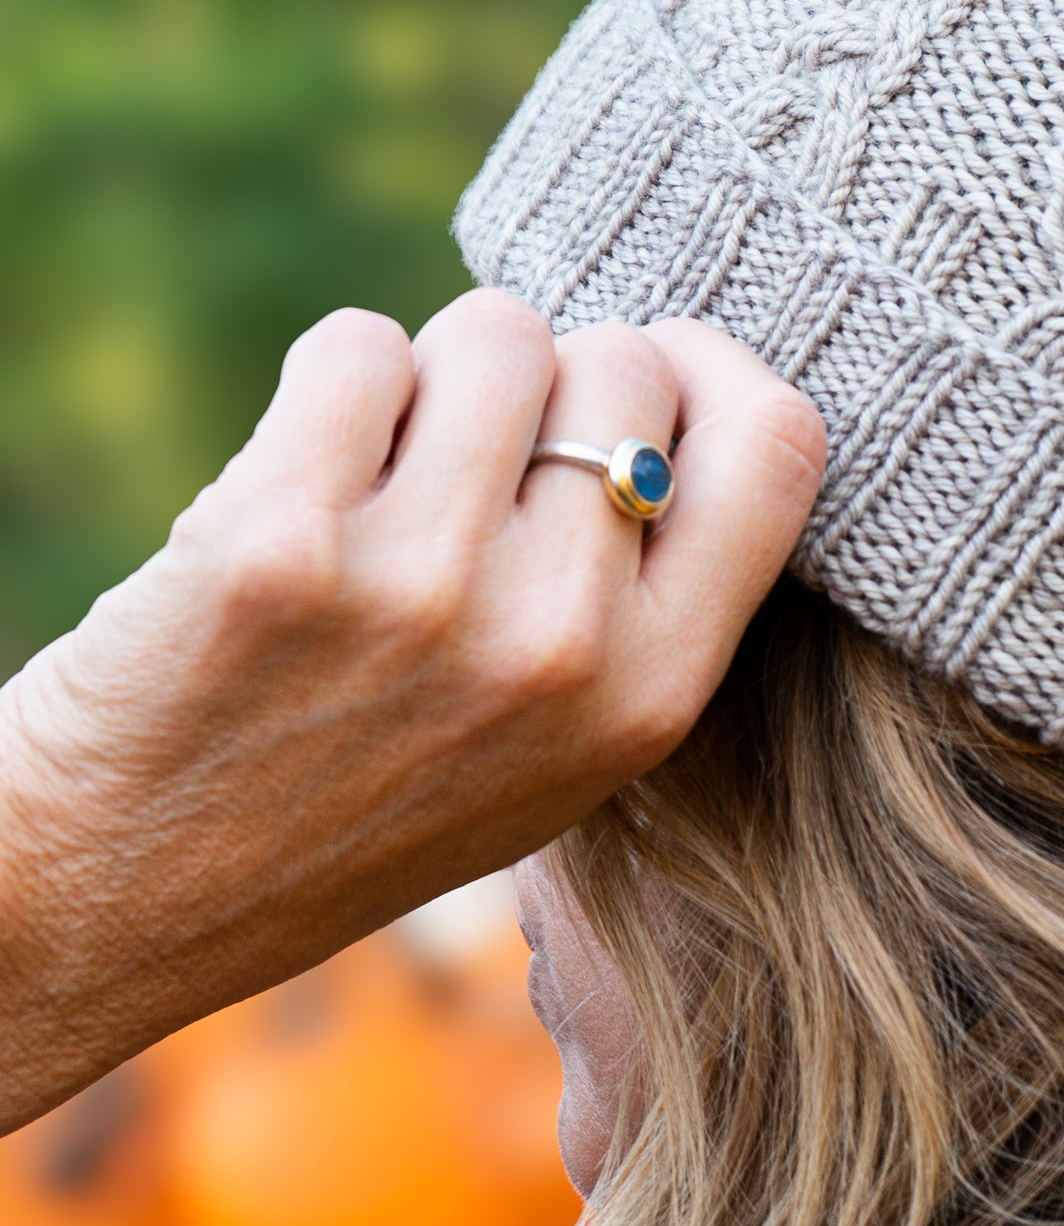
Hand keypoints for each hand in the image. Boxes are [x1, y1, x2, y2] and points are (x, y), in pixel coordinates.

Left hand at [0, 291, 823, 1130]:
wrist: (125, 892)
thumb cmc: (360, 798)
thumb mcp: (561, 749)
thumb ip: (643, 597)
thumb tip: (668, 375)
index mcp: (654, 699)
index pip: (776, 445)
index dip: (711, 368)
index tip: (651, 370)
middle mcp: (556, 648)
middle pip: (621, 362)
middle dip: (550, 377)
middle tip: (474, 463)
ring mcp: (419, 593)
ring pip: (495, 333)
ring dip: (436, 373)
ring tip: (385, 474)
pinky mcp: (277, 544)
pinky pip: (358, 348)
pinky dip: (331, 382)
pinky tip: (301, 480)